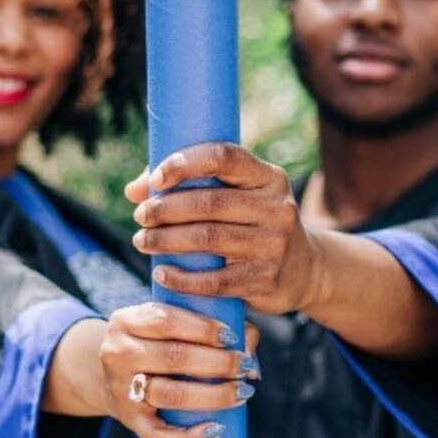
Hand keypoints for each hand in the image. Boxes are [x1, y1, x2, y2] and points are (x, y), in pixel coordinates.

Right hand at [99, 302, 258, 437]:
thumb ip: (212, 327)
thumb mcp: (168, 326)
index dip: (203, 328)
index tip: (231, 337)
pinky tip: (217, 431)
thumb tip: (249, 353)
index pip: (166, 320)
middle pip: (173, 357)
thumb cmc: (154, 345)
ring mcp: (121, 390)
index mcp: (127, 321)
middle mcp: (118, 354)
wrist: (110, 377)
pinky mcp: (129, 421)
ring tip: (242, 393)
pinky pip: (158, 437)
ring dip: (214, 396)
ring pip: (171, 394)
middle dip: (218, 363)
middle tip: (244, 366)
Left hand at [126, 143, 321, 314]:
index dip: (185, 163)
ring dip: (166, 241)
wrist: (303, 270)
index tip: (156, 179)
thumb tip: (134, 190)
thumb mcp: (237, 197)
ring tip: (142, 241)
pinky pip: (215, 280)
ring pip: (208, 239)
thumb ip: (188, 185)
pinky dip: (182, 279)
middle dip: (166, 208)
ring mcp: (273, 244)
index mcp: (268, 177)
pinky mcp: (265, 279)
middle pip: (209, 202)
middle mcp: (276, 207)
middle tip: (141, 216)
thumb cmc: (253, 224)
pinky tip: (162, 274)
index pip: (224, 157)